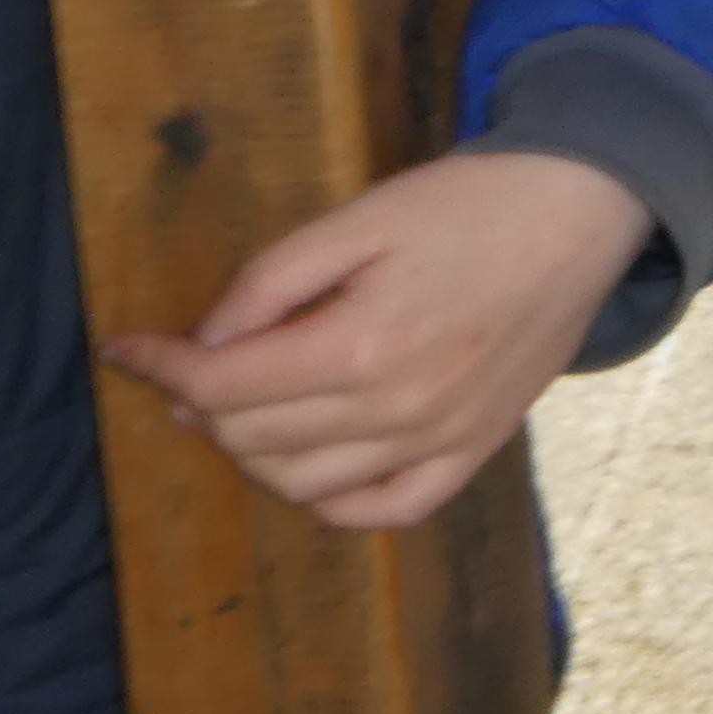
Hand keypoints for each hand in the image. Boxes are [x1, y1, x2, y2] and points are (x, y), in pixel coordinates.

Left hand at [102, 152, 652, 531]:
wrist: (584, 213)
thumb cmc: (469, 204)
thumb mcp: (359, 218)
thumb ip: (272, 282)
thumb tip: (208, 346)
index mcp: (362, 345)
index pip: (222, 387)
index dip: (158, 366)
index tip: (128, 347)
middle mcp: (399, 408)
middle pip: (253, 439)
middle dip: (200, 405)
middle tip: (192, 367)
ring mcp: (441, 438)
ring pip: (305, 484)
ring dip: (253, 452)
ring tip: (245, 408)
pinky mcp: (476, 449)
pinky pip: (389, 509)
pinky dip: (335, 503)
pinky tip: (314, 465)